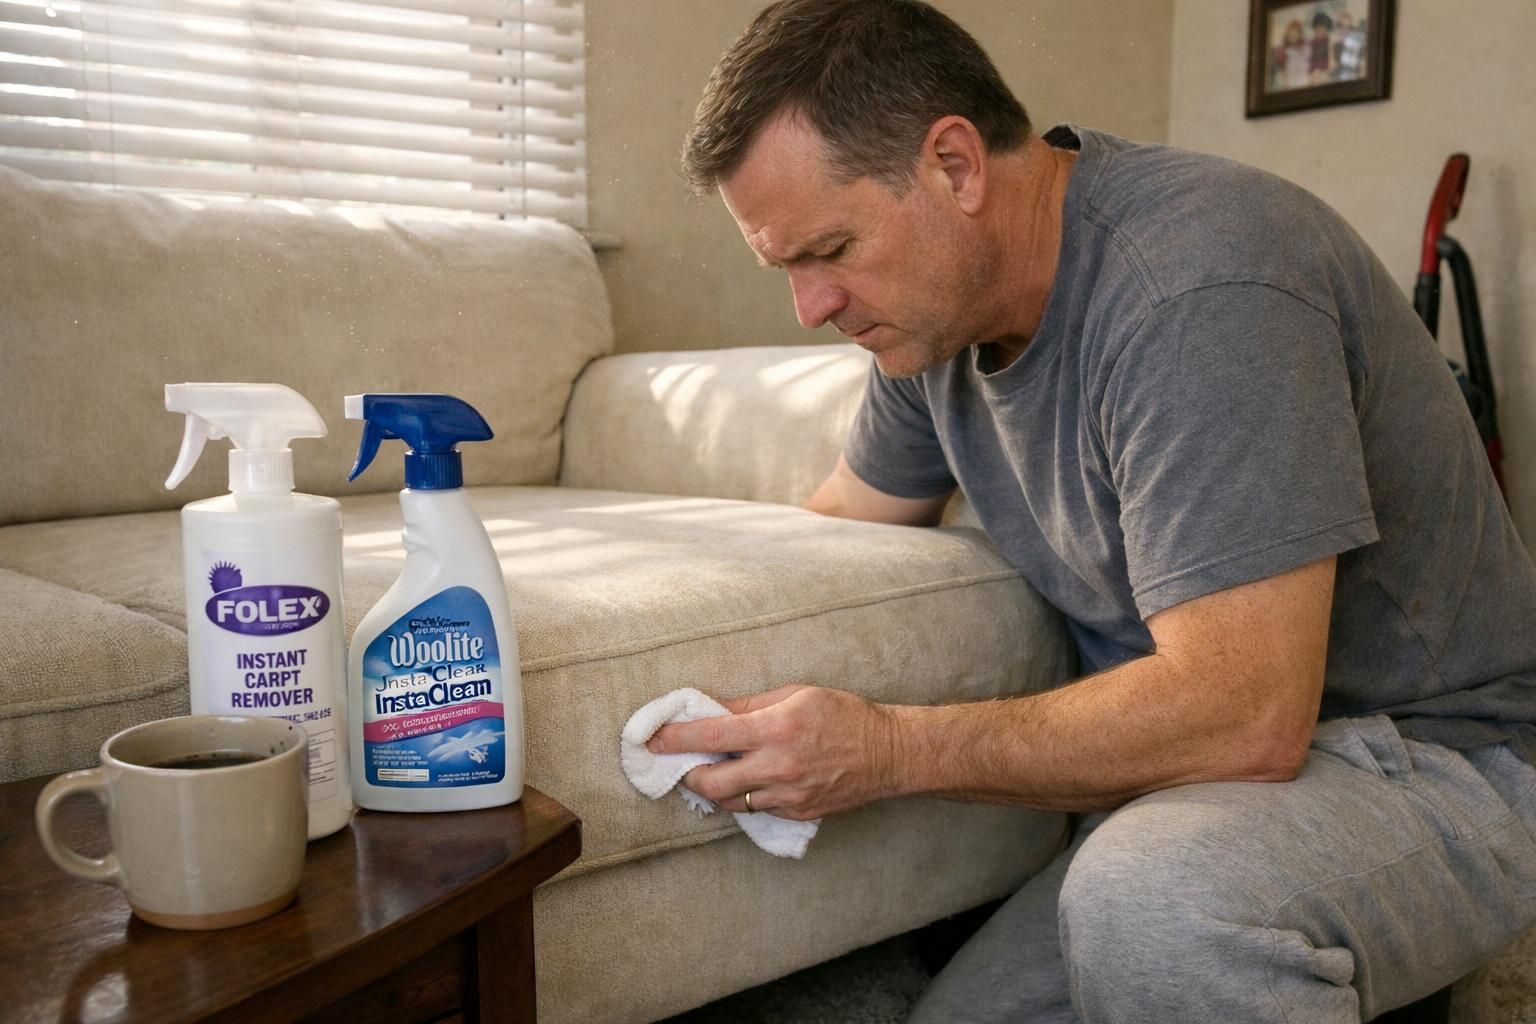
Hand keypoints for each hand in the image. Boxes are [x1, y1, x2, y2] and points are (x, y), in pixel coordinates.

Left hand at [646, 685, 901, 820]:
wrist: (888, 754)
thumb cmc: (843, 715)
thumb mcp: (796, 694)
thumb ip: (748, 705)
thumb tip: (710, 710)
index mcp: (775, 728)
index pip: (709, 736)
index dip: (674, 738)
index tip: (652, 738)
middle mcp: (778, 766)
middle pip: (709, 784)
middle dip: (687, 775)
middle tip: (682, 763)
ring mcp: (788, 795)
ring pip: (729, 803)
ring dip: (715, 788)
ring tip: (716, 770)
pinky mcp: (797, 813)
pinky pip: (757, 809)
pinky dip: (746, 795)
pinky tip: (752, 779)